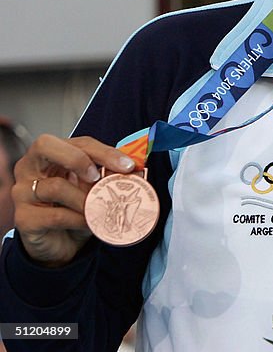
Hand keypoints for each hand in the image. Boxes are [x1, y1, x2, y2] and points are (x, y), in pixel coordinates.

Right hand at [12, 135, 135, 266]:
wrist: (60, 244)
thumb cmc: (75, 208)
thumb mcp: (93, 188)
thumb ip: (108, 175)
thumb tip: (135, 168)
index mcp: (50, 154)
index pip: (77, 143)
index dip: (104, 152)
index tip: (127, 165)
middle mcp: (30, 168)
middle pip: (45, 146)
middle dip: (78, 159)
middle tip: (98, 177)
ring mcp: (22, 192)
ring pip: (56, 186)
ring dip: (85, 200)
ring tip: (99, 209)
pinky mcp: (23, 218)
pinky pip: (55, 215)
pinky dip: (79, 219)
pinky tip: (88, 223)